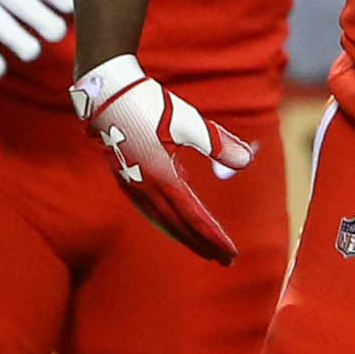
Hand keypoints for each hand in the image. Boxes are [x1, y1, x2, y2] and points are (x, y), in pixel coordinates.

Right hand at [72, 54, 255, 264]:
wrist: (107, 94)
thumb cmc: (150, 105)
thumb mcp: (189, 121)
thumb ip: (219, 143)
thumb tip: (247, 160)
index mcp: (162, 177)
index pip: (194, 217)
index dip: (214, 237)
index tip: (230, 253)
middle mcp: (145, 188)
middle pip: (178, 225)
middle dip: (202, 243)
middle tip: (224, 259)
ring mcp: (132, 185)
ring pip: (161, 221)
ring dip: (183, 235)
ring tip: (203, 247)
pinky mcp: (125, 178)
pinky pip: (148, 210)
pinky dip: (165, 222)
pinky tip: (174, 220)